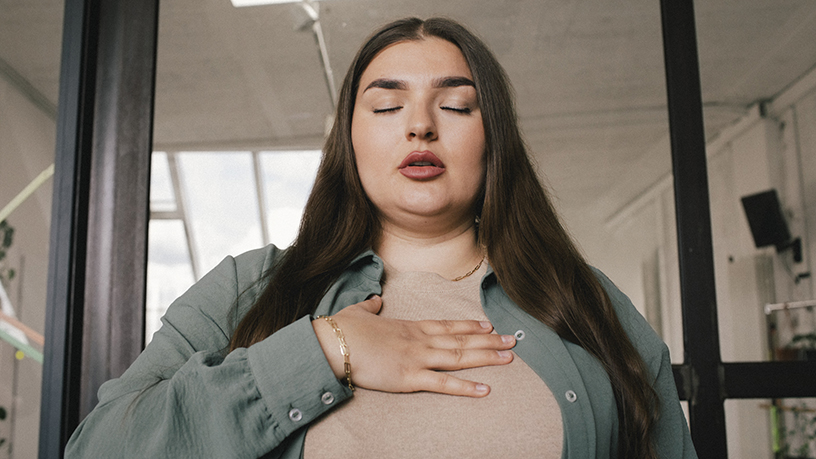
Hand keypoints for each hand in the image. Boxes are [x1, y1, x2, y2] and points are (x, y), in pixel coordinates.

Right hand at [313, 295, 514, 397]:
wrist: (331, 343)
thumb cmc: (341, 330)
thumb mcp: (358, 313)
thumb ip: (370, 307)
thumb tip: (375, 301)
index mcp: (408, 326)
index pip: (446, 325)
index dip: (469, 325)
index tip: (488, 324)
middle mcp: (419, 340)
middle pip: (461, 339)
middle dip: (489, 341)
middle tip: (513, 341)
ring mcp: (416, 358)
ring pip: (459, 357)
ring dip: (486, 357)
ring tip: (509, 358)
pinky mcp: (409, 377)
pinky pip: (443, 384)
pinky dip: (465, 387)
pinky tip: (485, 389)